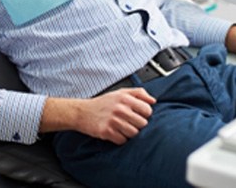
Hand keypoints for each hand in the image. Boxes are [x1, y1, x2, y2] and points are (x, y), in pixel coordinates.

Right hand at [40, 87, 155, 144]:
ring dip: (129, 133)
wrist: (82, 112)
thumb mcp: (119, 93)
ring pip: (134, 134)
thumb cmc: (102, 103)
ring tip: (121, 127)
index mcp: (124, 98)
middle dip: (137, 125)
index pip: (147, 110)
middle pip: (143, 124)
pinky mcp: (107, 132)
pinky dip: (120, 139)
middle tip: (127, 122)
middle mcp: (120, 108)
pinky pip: (123, 141)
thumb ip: (138, 93)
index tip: (137, 114)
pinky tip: (114, 132)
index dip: (144, 114)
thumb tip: (153, 101)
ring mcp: (113, 120)